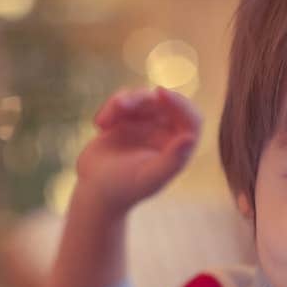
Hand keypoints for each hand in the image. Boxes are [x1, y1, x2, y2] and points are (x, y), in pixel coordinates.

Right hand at [76, 86, 201, 214]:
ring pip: (143, 98)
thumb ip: (172, 160)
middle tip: (121, 105)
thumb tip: (190, 138)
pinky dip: (111, 108)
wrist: (95, 192)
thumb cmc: (123, 190)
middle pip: (165, 103)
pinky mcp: (127, 121)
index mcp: (178, 150)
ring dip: (123, 102)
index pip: (191, 119)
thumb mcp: (149, 177)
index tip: (160, 93)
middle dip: (142, 100)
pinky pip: (124, 101)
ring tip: (103, 123)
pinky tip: (100, 125)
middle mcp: (166, 136)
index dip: (180, 104)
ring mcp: (146, 126)